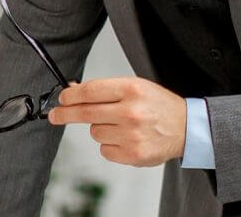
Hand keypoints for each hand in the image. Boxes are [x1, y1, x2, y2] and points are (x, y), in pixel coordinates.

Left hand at [48, 77, 185, 166]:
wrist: (185, 127)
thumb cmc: (157, 104)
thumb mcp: (134, 86)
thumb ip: (105, 89)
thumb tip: (74, 91)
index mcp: (130, 89)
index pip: (90, 91)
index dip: (71, 95)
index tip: (61, 98)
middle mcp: (130, 112)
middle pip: (86, 112)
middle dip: (65, 113)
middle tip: (54, 114)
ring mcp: (132, 135)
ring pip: (94, 132)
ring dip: (99, 128)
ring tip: (118, 124)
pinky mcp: (133, 155)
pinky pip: (104, 149)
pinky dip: (109, 144)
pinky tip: (125, 137)